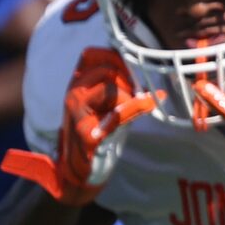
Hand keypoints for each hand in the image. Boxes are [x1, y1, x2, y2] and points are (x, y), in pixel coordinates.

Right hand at [2, 49, 161, 204]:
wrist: (82, 169)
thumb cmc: (98, 133)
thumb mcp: (106, 104)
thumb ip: (118, 86)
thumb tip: (145, 68)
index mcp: (77, 85)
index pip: (90, 55)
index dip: (115, 57)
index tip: (133, 70)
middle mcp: (73, 94)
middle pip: (106, 70)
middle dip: (128, 78)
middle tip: (138, 93)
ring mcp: (78, 113)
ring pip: (110, 87)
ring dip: (131, 95)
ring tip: (136, 107)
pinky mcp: (88, 133)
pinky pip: (118, 113)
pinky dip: (139, 106)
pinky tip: (151, 103)